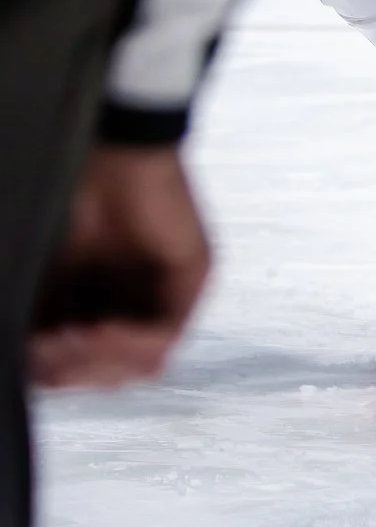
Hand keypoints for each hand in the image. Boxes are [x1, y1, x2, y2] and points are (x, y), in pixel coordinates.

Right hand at [29, 147, 210, 388]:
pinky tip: (101, 329)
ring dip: (99, 359)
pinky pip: (167, 335)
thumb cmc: (78, 200)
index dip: (58, 373)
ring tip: (72, 338)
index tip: (33, 358)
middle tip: (50, 351)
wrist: (113, 153)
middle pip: (115, 373)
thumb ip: (46, 320)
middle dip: (74, 370)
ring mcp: (171, 295)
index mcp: (106, 305)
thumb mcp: (50, 275)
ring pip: (142, 363)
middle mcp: (141, 305)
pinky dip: (130, 342)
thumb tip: (32, 368)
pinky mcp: (193, 278)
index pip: (89, 368)